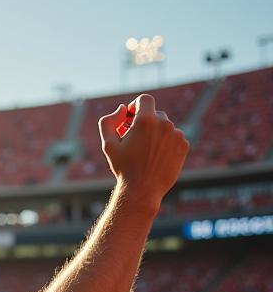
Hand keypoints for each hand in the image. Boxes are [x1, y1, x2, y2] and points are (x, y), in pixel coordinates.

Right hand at [100, 94, 189, 210]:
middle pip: (155, 114)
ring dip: (156, 135)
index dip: (136, 106)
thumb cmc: (123, 168)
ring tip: (146, 153)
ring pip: (165, 127)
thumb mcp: (108, 145)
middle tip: (134, 140)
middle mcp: (164, 123)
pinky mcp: (184, 144)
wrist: (142, 191)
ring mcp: (176, 134)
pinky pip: (174, 138)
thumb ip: (108, 122)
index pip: (144, 100)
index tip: (130, 117)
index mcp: (146, 120)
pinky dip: (166, 144)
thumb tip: (121, 109)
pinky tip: (156, 158)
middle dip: (144, 124)